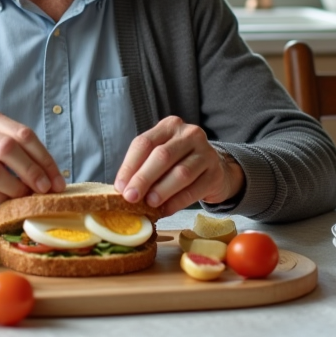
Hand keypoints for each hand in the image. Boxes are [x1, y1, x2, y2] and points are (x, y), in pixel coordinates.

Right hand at [0, 108, 66, 202]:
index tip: (56, 179)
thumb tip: (45, 174)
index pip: (23, 135)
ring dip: (16, 188)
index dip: (44, 158)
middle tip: (46, 190)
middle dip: (33, 172)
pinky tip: (6, 201)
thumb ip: (9, 146)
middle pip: (10, 150)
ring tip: (26, 197)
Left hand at [113, 116, 243, 216]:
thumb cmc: (179, 163)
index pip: (144, 143)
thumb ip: (143, 167)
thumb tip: (123, 189)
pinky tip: (165, 210)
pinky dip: (177, 202)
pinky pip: (194, 190)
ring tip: (149, 204)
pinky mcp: (215, 173)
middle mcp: (189, 134)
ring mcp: (206, 152)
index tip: (120, 187)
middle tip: (131, 197)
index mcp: (169, 126)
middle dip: (143, 178)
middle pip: (162, 156)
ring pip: (180, 173)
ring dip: (161, 191)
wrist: (215, 170)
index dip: (130, 166)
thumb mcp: (161, 157)